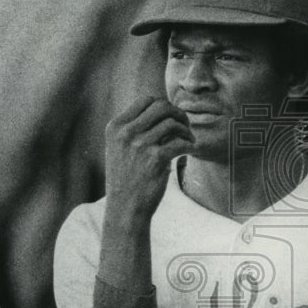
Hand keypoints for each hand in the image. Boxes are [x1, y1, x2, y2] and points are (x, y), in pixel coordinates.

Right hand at [104, 96, 193, 222]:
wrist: (125, 208)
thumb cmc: (126, 179)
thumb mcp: (119, 148)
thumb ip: (134, 129)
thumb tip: (164, 110)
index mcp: (116, 127)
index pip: (146, 100)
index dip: (163, 106)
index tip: (171, 117)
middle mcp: (126, 133)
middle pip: (161, 106)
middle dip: (178, 113)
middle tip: (185, 125)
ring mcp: (140, 145)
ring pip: (172, 123)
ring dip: (186, 130)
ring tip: (189, 140)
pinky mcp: (155, 159)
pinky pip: (180, 142)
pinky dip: (190, 144)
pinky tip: (190, 150)